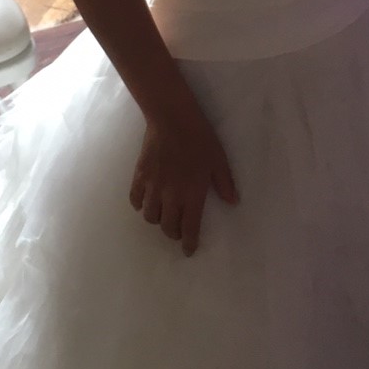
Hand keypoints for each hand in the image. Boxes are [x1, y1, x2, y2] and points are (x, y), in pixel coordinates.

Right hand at [129, 111, 238, 256]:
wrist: (172, 118)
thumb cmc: (200, 138)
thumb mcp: (219, 160)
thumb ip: (225, 183)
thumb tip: (233, 202)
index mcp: (192, 193)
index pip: (189, 227)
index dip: (189, 243)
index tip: (189, 250)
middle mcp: (170, 195)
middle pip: (167, 226)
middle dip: (174, 234)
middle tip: (179, 231)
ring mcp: (153, 186)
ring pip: (150, 216)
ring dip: (158, 221)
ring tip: (164, 215)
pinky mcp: (140, 176)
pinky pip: (136, 199)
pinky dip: (140, 206)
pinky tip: (147, 202)